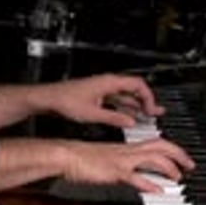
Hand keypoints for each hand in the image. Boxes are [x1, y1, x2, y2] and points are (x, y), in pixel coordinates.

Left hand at [43, 73, 164, 128]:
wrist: (50, 99)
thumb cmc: (66, 100)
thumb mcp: (93, 114)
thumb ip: (114, 118)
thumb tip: (130, 122)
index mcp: (109, 82)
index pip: (138, 85)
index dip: (148, 97)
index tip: (152, 110)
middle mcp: (107, 83)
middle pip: (134, 89)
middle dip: (146, 101)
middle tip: (156, 112)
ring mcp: (103, 89)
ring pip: (126, 95)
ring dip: (137, 105)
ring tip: (147, 115)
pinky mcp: (98, 95)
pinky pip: (117, 100)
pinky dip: (125, 108)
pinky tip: (129, 116)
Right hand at [61, 135, 194, 192]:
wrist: (66, 155)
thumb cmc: (82, 158)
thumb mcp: (107, 160)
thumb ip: (124, 167)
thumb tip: (136, 175)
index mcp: (126, 147)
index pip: (156, 143)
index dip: (172, 149)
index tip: (182, 158)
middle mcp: (127, 150)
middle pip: (161, 146)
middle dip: (179, 154)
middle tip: (191, 165)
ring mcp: (122, 160)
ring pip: (153, 158)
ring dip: (169, 167)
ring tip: (178, 177)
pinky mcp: (115, 171)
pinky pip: (135, 177)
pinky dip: (149, 183)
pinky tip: (157, 190)